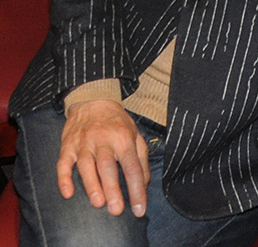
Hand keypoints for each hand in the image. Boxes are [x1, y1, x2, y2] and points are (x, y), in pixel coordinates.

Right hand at [57, 100, 149, 216]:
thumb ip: (141, 159)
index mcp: (123, 138)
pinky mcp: (67, 145)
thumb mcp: (135, 134)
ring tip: (98, 203)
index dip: (136, 189)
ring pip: (86, 165)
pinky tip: (67, 192)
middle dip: (112, 188)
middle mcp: (103, 140)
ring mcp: (83, 143)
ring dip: (91, 184)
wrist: (93, 99)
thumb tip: (144, 184)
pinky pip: (63, 163)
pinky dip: (63, 178)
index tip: (139, 209)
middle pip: (108, 166)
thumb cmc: (116, 122)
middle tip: (116, 210)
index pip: (132, 166)